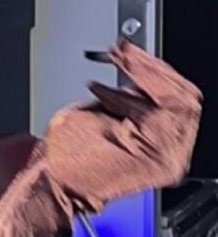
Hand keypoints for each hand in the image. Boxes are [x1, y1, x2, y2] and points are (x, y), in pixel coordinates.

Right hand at [41, 38, 201, 213]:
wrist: (54, 183)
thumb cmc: (65, 162)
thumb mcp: (91, 117)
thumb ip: (123, 95)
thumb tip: (135, 73)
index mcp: (162, 151)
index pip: (172, 98)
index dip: (147, 70)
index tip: (124, 53)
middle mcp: (172, 155)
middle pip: (182, 98)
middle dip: (152, 70)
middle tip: (126, 53)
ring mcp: (167, 154)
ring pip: (175, 103)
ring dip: (147, 80)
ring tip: (120, 67)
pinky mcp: (156, 150)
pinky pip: (162, 113)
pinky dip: (141, 95)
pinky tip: (119, 89)